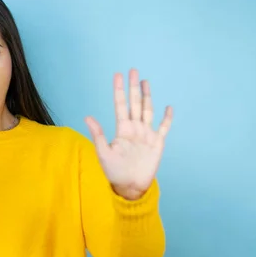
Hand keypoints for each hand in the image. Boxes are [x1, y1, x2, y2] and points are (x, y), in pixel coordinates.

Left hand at [85, 69, 172, 200]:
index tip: (117, 75)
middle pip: (134, 103)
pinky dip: (167, 118)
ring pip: (147, 110)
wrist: (130, 186)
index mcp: (122, 129)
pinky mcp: (157, 143)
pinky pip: (164, 127)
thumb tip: (87, 117)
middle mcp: (134, 128)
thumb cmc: (114, 171)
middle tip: (132, 70)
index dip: (119, 90)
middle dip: (133, 87)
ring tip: (145, 81)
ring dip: (146, 96)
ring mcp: (146, 134)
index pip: (120, 105)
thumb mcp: (103, 153)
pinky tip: (168, 107)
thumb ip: (98, 134)